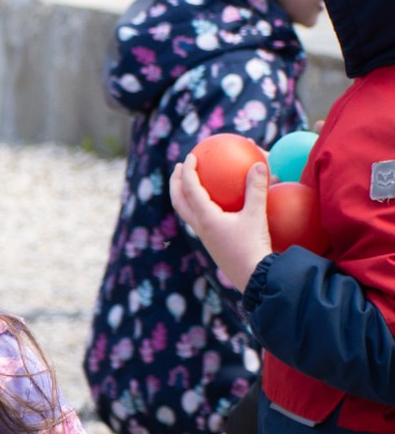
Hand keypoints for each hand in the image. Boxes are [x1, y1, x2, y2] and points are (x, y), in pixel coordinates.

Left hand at [169, 153, 271, 292]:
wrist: (252, 277)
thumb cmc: (252, 246)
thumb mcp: (256, 215)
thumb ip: (257, 189)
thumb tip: (258, 163)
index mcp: (205, 218)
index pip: (190, 189)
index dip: (188, 170)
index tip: (190, 156)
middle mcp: (199, 226)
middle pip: (179, 201)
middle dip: (176, 182)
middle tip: (178, 166)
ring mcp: (204, 235)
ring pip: (187, 211)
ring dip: (185, 194)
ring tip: (190, 181)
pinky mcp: (212, 242)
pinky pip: (200, 219)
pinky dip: (200, 205)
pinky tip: (215, 202)